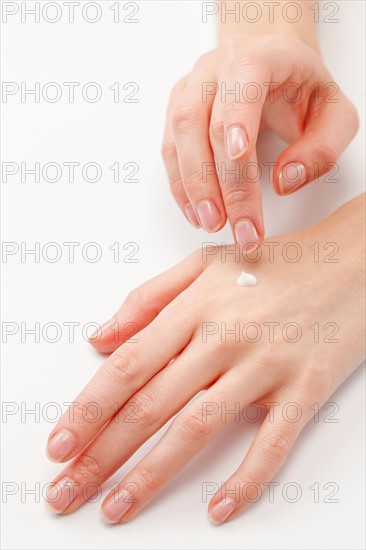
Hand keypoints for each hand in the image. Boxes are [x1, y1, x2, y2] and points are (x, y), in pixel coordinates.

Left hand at [46, 195, 364, 523]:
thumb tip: (101, 338)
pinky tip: (218, 510)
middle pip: (151, 405)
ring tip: (117, 508)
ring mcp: (265, 366)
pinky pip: (272, 443)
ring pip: (198, 428)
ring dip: (152, 475)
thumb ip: (149, 299)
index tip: (58, 445)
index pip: (127, 366)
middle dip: (102, 454)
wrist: (350, 262)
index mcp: (195, 307)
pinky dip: (245, 480)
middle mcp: (224, 338)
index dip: (88, 409)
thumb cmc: (276, 263)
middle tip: (66, 491)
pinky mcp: (304, 389)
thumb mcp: (205, 264)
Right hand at [162, 34, 357, 246]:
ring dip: (193, 186)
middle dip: (218, 180)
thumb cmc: (304, 91)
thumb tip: (284, 182)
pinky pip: (169, 149)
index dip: (237, 119)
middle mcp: (217, 67)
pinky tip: (196, 212)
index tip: (240, 157)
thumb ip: (322, 149)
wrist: (273, 64)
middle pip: (204, 121)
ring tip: (212, 223)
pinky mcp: (177, 109)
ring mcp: (192, 87)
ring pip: (180, 136)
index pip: (242, 81)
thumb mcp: (335, 116)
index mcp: (261, 56)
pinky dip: (181, 185)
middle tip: (233, 224)